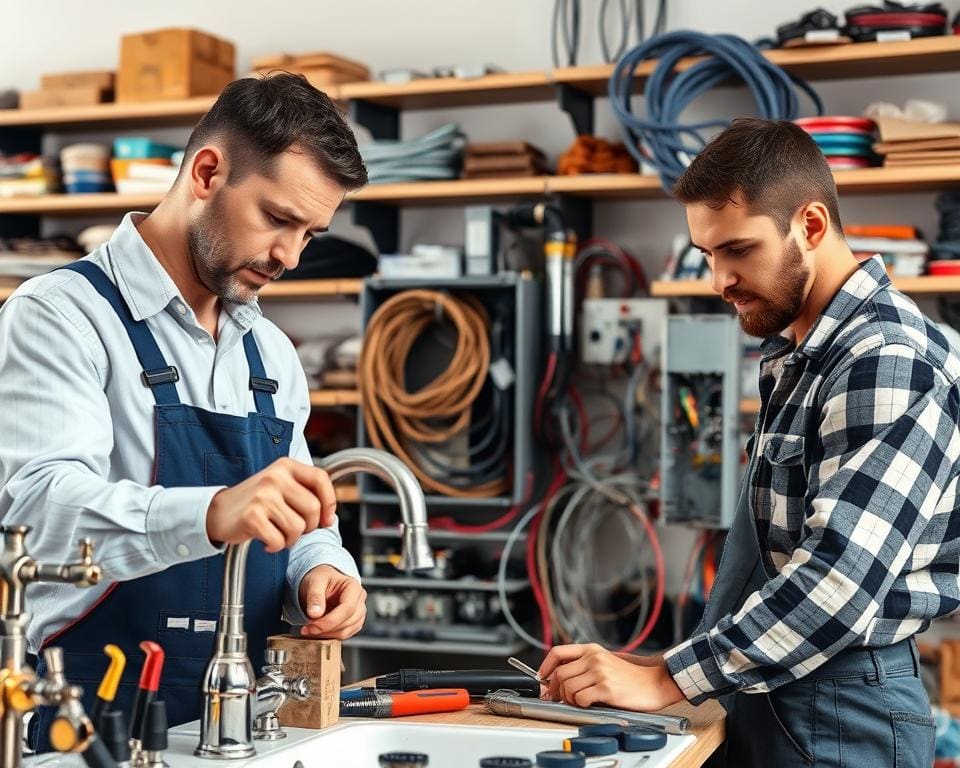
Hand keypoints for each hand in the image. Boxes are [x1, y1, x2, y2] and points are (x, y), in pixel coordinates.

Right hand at [206, 457, 336, 552]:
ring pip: (298, 528)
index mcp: (285, 466)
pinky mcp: (252, 516)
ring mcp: (263, 496)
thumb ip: (306, 494)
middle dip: (309, 527)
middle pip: (313, 508)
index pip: (320, 479)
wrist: (218, 511)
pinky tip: (266, 540)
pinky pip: (279, 540)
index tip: (326, 518)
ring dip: (291, 539)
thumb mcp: (281, 486)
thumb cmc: (255, 501)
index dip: (330, 501)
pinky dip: (275, 546)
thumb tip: (329, 519)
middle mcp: (275, 477)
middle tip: (294, 529)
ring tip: (278, 533)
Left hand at [297, 564, 366, 639]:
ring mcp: (358, 613)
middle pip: (348, 621)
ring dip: (327, 634)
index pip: (348, 608)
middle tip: (307, 628)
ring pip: (346, 631)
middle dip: (326, 628)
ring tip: (310, 629)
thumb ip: (315, 596)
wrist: (320, 583)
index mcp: (353, 587)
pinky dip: (329, 636)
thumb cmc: (320, 579)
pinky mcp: (353, 623)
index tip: (313, 624)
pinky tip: (317, 630)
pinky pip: (344, 635)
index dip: (330, 620)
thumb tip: (315, 614)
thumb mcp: (315, 582)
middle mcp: (359, 600)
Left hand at [538, 643, 684, 710]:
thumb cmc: (631, 676)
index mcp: (592, 649)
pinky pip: (580, 699)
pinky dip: (580, 705)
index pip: (558, 653)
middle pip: (559, 674)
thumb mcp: (606, 661)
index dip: (546, 666)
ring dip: (569, 699)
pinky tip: (590, 703)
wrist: (656, 682)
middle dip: (556, 690)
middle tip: (560, 699)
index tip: (543, 678)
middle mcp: (593, 658)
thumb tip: (559, 677)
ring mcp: (600, 672)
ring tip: (578, 702)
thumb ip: (585, 664)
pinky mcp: (606, 688)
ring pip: (567, 688)